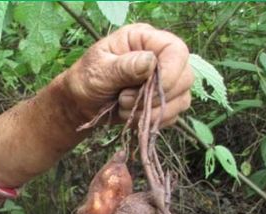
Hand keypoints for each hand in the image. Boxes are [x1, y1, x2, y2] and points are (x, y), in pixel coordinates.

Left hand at [64, 23, 192, 127]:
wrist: (81, 102)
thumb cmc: (86, 79)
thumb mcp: (98, 70)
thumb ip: (123, 67)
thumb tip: (149, 62)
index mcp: (145, 40)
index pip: (177, 51)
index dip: (170, 73)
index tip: (148, 89)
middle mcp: (160, 58)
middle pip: (185, 78)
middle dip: (155, 97)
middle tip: (123, 100)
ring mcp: (166, 80)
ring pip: (182, 100)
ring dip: (152, 112)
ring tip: (123, 108)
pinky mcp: (163, 101)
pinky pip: (173, 115)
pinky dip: (152, 121)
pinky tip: (131, 117)